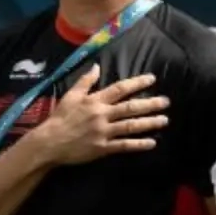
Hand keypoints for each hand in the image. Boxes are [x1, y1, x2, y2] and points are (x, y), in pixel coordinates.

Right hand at [33, 65, 169, 165]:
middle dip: (150, 104)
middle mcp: (102, 115)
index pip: (120, 89)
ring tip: (164, 120)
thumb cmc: (60, 118)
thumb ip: (85, 81)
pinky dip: (139, 144)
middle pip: (130, 107)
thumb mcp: (71, 96)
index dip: (137, 83)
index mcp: (95, 100)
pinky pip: (124, 145)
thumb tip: (97, 66)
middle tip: (166, 101)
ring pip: (130, 126)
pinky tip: (152, 142)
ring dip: (149, 123)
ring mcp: (103, 132)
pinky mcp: (103, 148)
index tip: (152, 79)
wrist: (49, 142)